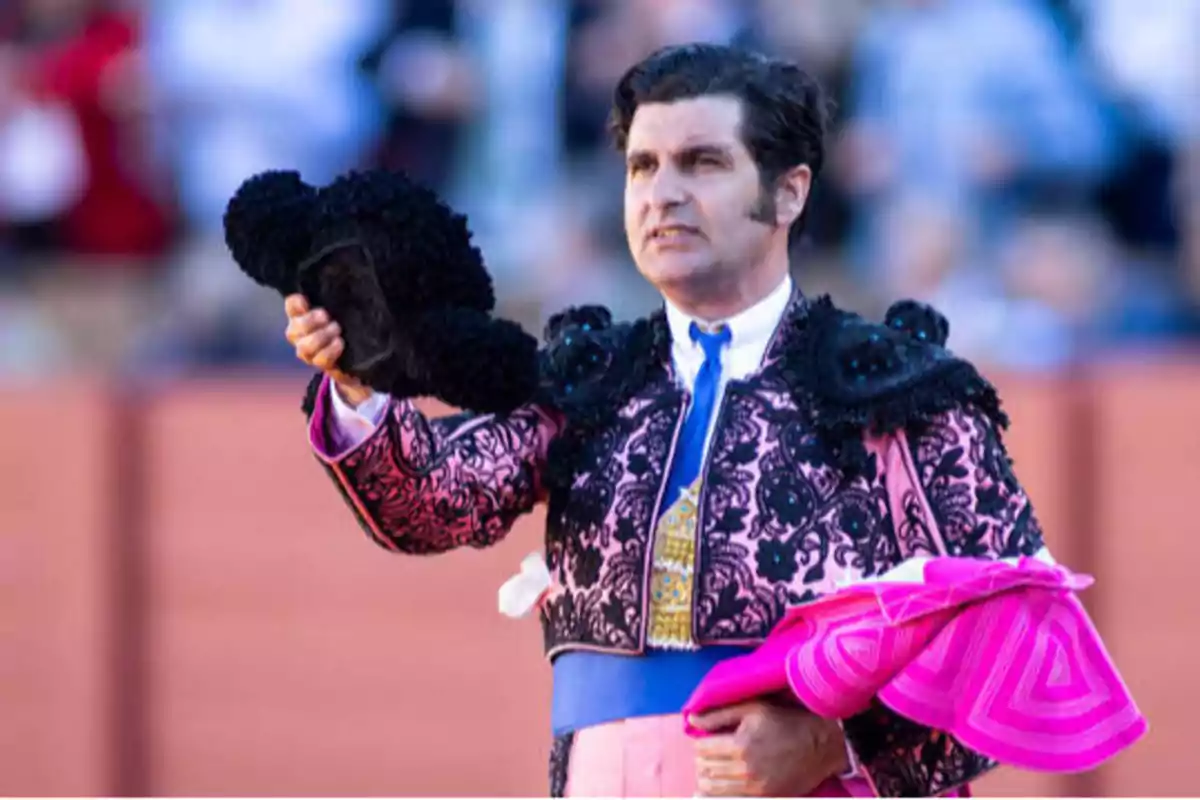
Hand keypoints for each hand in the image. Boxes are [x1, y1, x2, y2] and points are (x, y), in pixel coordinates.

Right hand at [284, 294, 372, 406]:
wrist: (356, 353)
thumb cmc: (345, 324)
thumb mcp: (340, 308)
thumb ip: (333, 298)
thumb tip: (340, 278)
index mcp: (301, 316)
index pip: (291, 306)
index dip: (294, 304)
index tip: (305, 301)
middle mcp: (299, 334)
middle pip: (295, 328)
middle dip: (310, 322)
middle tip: (326, 317)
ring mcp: (308, 351)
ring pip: (305, 347)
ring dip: (321, 337)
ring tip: (336, 330)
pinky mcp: (320, 365)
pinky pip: (320, 360)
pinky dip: (330, 350)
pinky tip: (339, 343)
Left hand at [690, 700, 848, 796]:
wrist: (821, 744)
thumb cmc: (786, 721)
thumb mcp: (753, 708)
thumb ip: (719, 714)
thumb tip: (691, 720)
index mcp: (739, 744)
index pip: (701, 749)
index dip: (700, 743)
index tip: (707, 739)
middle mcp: (745, 769)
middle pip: (705, 769)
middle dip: (702, 760)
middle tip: (710, 753)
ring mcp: (755, 787)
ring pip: (713, 789)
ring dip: (708, 778)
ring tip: (715, 768)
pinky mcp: (765, 797)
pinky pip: (731, 799)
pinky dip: (720, 794)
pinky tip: (722, 785)